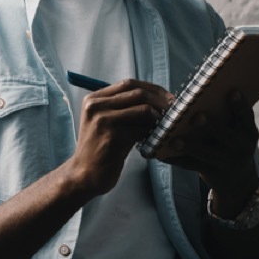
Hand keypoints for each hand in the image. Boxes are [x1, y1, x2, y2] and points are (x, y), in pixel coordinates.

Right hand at [68, 79, 172, 197]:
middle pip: (138, 93)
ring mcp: (103, 120)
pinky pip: (142, 129)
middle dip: (161, 101)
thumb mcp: (105, 122)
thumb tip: (156, 99)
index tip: (169, 98)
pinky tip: (154, 141)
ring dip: (159, 119)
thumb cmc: (100, 149)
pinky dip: (153, 134)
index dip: (153, 89)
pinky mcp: (112, 136)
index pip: (129, 83)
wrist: (83, 175)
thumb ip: (122, 108)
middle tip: (174, 112)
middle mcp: (96, 106)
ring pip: (144, 110)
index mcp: (94, 99)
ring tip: (164, 128)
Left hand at [160, 91, 258, 215]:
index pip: (247, 117)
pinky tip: (162, 155)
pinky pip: (192, 166)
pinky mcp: (212, 173)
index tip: (232, 91)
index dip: (240, 105)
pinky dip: (176, 160)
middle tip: (196, 116)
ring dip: (189, 146)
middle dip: (211, 125)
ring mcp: (227, 162)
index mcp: (249, 133)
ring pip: (206, 153)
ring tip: (173, 141)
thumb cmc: (232, 143)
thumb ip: (229, 116)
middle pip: (226, 135)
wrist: (238, 180)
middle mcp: (241, 148)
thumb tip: (207, 91)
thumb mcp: (239, 132)